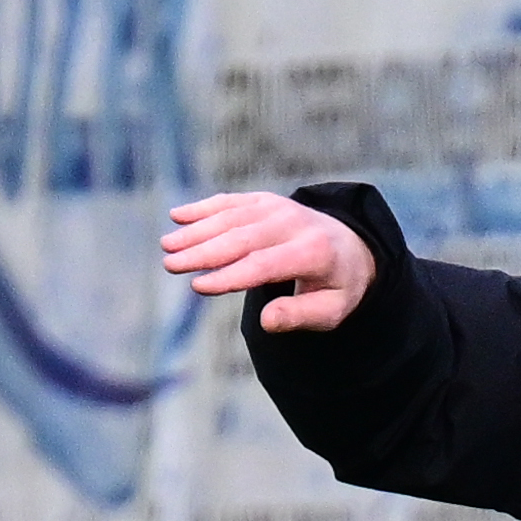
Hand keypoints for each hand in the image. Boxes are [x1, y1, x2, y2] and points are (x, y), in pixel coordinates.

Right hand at [160, 191, 376, 331]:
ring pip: (232, 217)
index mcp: (313, 253)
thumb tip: (267, 321)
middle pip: (242, 237)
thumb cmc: (336, 286)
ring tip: (168, 246)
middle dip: (204, 251)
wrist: (353, 248)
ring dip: (197, 230)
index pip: (264, 265)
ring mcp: (279, 207)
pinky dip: (204, 208)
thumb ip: (300, 316)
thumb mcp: (331, 310)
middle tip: (170, 264)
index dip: (230, 276)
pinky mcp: (266, 200)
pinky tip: (177, 215)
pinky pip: (231, 201)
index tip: (198, 286)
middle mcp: (295, 223)